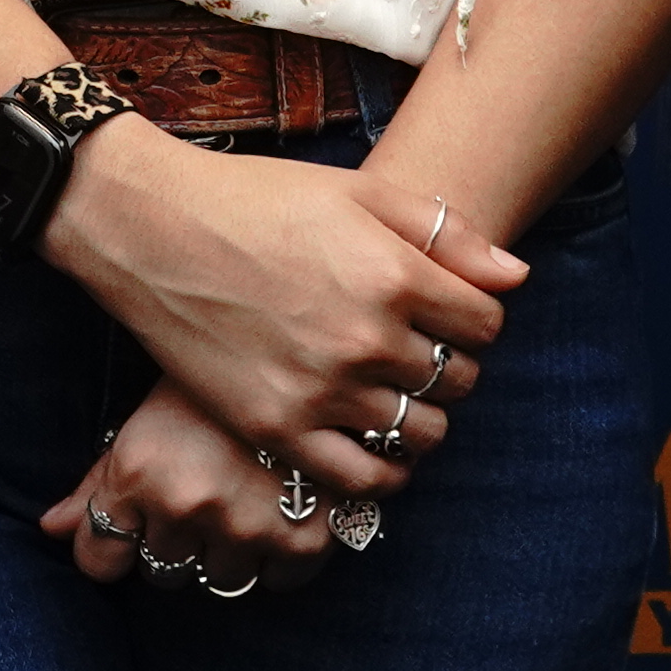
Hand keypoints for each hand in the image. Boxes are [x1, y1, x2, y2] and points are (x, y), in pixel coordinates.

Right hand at [41, 125, 510, 501]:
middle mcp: (365, 338)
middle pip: (458, 380)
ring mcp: (321, 389)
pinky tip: (370, 444)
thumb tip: (517, 278)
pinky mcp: (276, 427)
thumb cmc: (259, 199)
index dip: (476, 320)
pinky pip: (362, 478)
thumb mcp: (360, 192)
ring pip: (420, 433)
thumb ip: (446, 234)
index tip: (449, 314)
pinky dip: (382, 472)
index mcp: (393, 274)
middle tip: (415, 351)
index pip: (486, 325)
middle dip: (449, 366)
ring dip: (421, 418)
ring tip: (393, 395)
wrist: (153, 228)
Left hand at [43, 382, 350, 594]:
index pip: (99, 560)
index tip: (135, 522)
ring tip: (247, 493)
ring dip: (230, 548)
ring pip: (221, 578)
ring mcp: (247, 525)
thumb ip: (100, 478)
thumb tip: (52, 529)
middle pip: (162, 570)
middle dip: (176, 539)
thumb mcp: (150, 413)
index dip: (115, 541)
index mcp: (140, 470)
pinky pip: (278, 579)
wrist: (315, 343)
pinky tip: (285, 509)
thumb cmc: (220, 371)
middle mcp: (188, 504)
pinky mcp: (305, 538)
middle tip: (204, 490)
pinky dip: (281, 553)